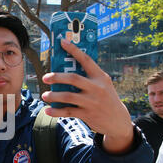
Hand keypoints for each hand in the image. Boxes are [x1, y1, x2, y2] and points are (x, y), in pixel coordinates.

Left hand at [42, 39, 133, 153]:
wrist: (118, 120)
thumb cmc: (105, 98)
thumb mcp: (103, 85)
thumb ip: (88, 78)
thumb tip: (64, 71)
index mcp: (100, 77)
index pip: (86, 60)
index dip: (73, 50)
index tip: (62, 42)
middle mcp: (97, 88)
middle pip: (73, 78)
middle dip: (57, 77)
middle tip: (45, 77)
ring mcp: (92, 102)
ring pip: (68, 96)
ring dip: (54, 96)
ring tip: (45, 95)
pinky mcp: (88, 114)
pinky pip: (68, 111)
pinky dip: (56, 111)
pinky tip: (48, 110)